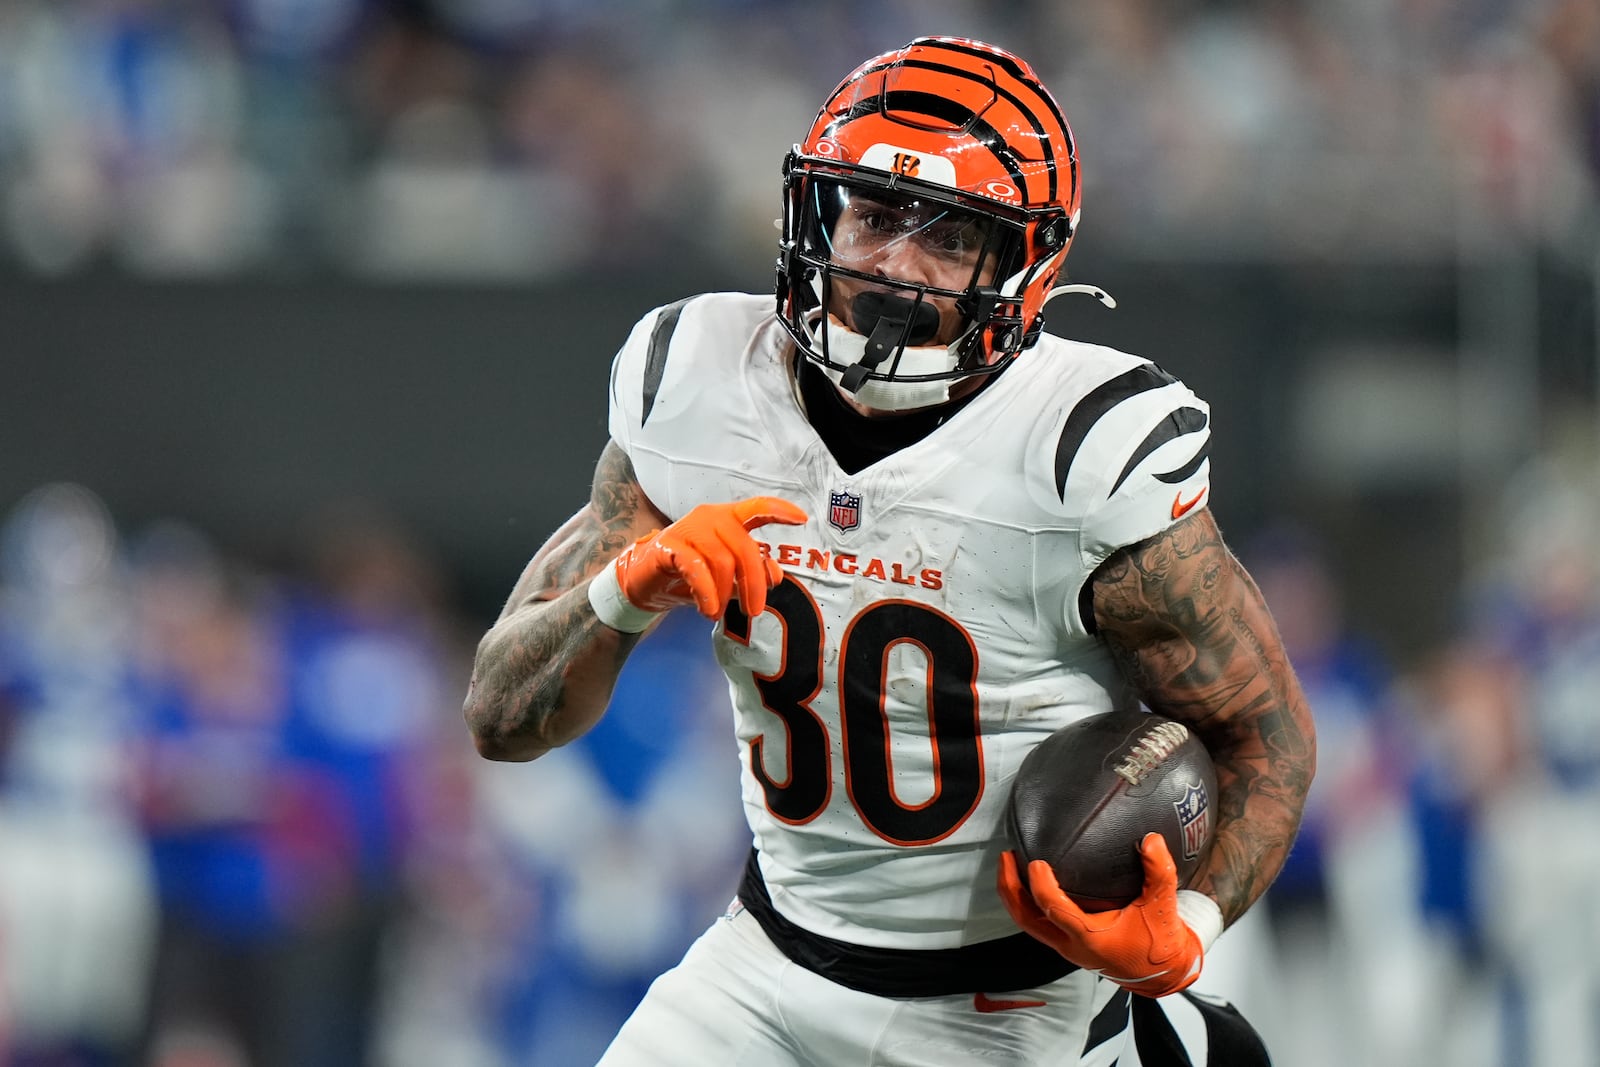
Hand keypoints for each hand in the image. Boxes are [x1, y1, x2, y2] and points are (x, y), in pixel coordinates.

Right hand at [614, 497, 806, 618]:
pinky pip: (696, 568)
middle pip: (744, 547)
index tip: (802, 519)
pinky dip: (706, 593)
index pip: (757, 508)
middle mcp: (710, 517)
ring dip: (724, 593)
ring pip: (722, 560)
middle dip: (753, 583)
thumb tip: (776, 574)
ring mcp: (688, 528)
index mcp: (728, 519)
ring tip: (717, 612)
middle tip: (754, 610)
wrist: (645, 582)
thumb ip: (751, 572)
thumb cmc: (691, 575)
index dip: (779, 511)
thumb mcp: (727, 577)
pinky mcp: (668, 545)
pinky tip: (707, 609)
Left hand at [997, 833, 1214, 997]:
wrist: (1164, 974)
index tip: (1036, 862)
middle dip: (1010, 888)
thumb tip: (1151, 841)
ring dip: (1014, 895)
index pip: (1054, 910)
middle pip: (1027, 920)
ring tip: (1010, 865)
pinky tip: (1029, 883)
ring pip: (1029, 923)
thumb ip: (1159, 872)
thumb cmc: (1160, 944)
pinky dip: (1028, 903)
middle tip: (1006, 858)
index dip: (1041, 886)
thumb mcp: (1163, 907)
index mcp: (1090, 936)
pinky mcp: (1069, 945)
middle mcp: (1072, 945)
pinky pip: (1038, 923)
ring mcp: (1067, 947)